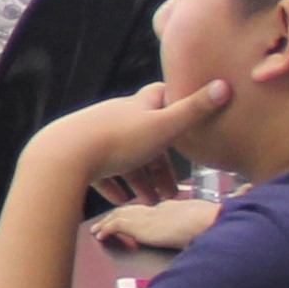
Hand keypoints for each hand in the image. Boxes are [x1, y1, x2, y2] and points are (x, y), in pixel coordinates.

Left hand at [32, 77, 231, 199]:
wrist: (63, 154)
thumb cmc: (118, 139)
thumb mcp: (163, 126)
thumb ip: (194, 111)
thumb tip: (225, 85)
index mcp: (137, 107)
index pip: (160, 96)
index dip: (176, 101)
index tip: (189, 111)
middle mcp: (116, 117)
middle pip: (145, 138)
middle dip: (160, 164)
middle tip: (172, 191)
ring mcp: (96, 136)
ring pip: (124, 158)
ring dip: (139, 180)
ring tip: (151, 202)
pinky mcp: (79, 156)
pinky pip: (100, 172)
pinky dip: (113, 185)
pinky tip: (121, 200)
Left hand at [93, 193, 220, 253]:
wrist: (207, 221)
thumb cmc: (211, 224)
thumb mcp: (201, 227)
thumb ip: (192, 231)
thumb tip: (192, 240)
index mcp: (172, 208)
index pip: (147, 210)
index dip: (135, 215)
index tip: (129, 220)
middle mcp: (157, 209)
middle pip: (131, 210)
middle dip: (116, 216)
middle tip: (104, 222)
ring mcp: (147, 216)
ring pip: (120, 215)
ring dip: (106, 222)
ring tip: (97, 230)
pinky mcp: (141, 225)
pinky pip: (117, 225)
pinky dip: (106, 229)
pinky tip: (100, 236)